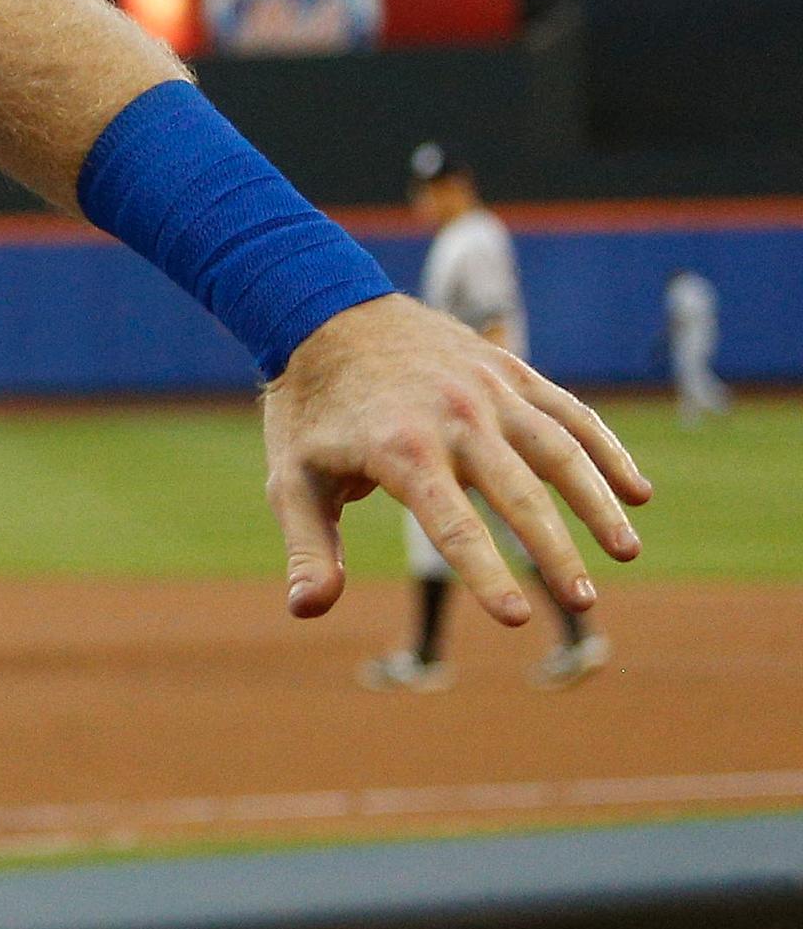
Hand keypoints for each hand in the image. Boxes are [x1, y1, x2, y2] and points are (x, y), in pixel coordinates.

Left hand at [260, 295, 650, 624]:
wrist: (322, 310)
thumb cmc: (310, 410)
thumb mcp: (292, 478)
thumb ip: (310, 547)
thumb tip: (306, 610)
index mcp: (400, 449)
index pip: (451, 525)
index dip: (484, 573)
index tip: (515, 618)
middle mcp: (453, 417)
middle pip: (518, 493)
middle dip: (554, 551)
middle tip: (583, 602)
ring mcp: (487, 389)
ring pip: (559, 449)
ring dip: (596, 501)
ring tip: (626, 552)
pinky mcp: (509, 370)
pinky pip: (569, 412)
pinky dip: (606, 449)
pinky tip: (637, 493)